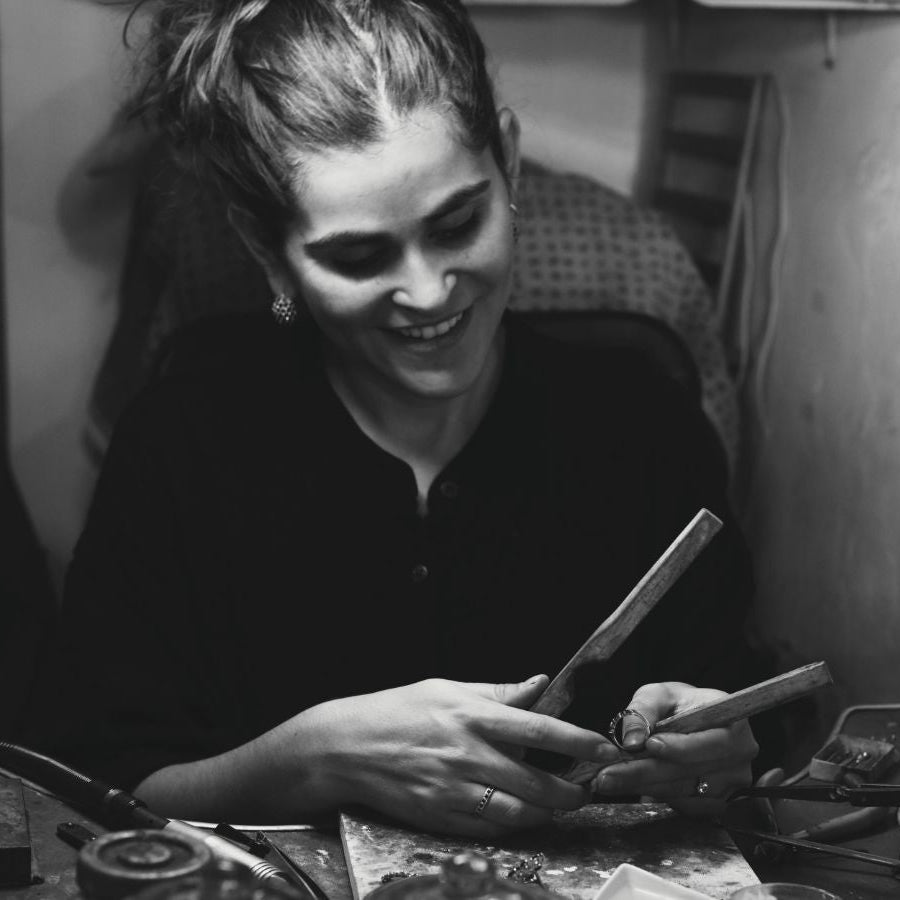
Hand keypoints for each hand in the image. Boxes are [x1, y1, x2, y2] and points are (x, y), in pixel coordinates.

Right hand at [302, 675, 611, 836]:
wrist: (347, 747)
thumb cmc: (397, 710)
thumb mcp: (446, 688)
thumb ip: (498, 692)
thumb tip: (539, 683)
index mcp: (471, 716)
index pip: (537, 729)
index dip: (577, 741)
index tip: (605, 748)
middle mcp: (466, 754)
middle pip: (535, 782)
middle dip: (571, 791)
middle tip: (586, 789)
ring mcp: (453, 790)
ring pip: (517, 812)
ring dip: (546, 813)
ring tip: (558, 804)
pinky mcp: (440, 816)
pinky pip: (489, 829)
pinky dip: (513, 825)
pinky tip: (522, 816)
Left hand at [589, 682, 757, 815]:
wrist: (692, 721)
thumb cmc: (678, 704)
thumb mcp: (658, 694)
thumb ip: (643, 711)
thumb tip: (631, 740)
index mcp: (734, 724)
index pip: (711, 742)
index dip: (681, 747)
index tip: (649, 745)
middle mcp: (741, 756)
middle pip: (691, 771)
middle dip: (644, 773)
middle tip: (607, 775)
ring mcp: (733, 783)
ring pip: (683, 791)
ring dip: (644, 786)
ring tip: (610, 779)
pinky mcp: (720, 803)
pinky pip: (684, 805)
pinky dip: (656, 795)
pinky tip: (633, 785)